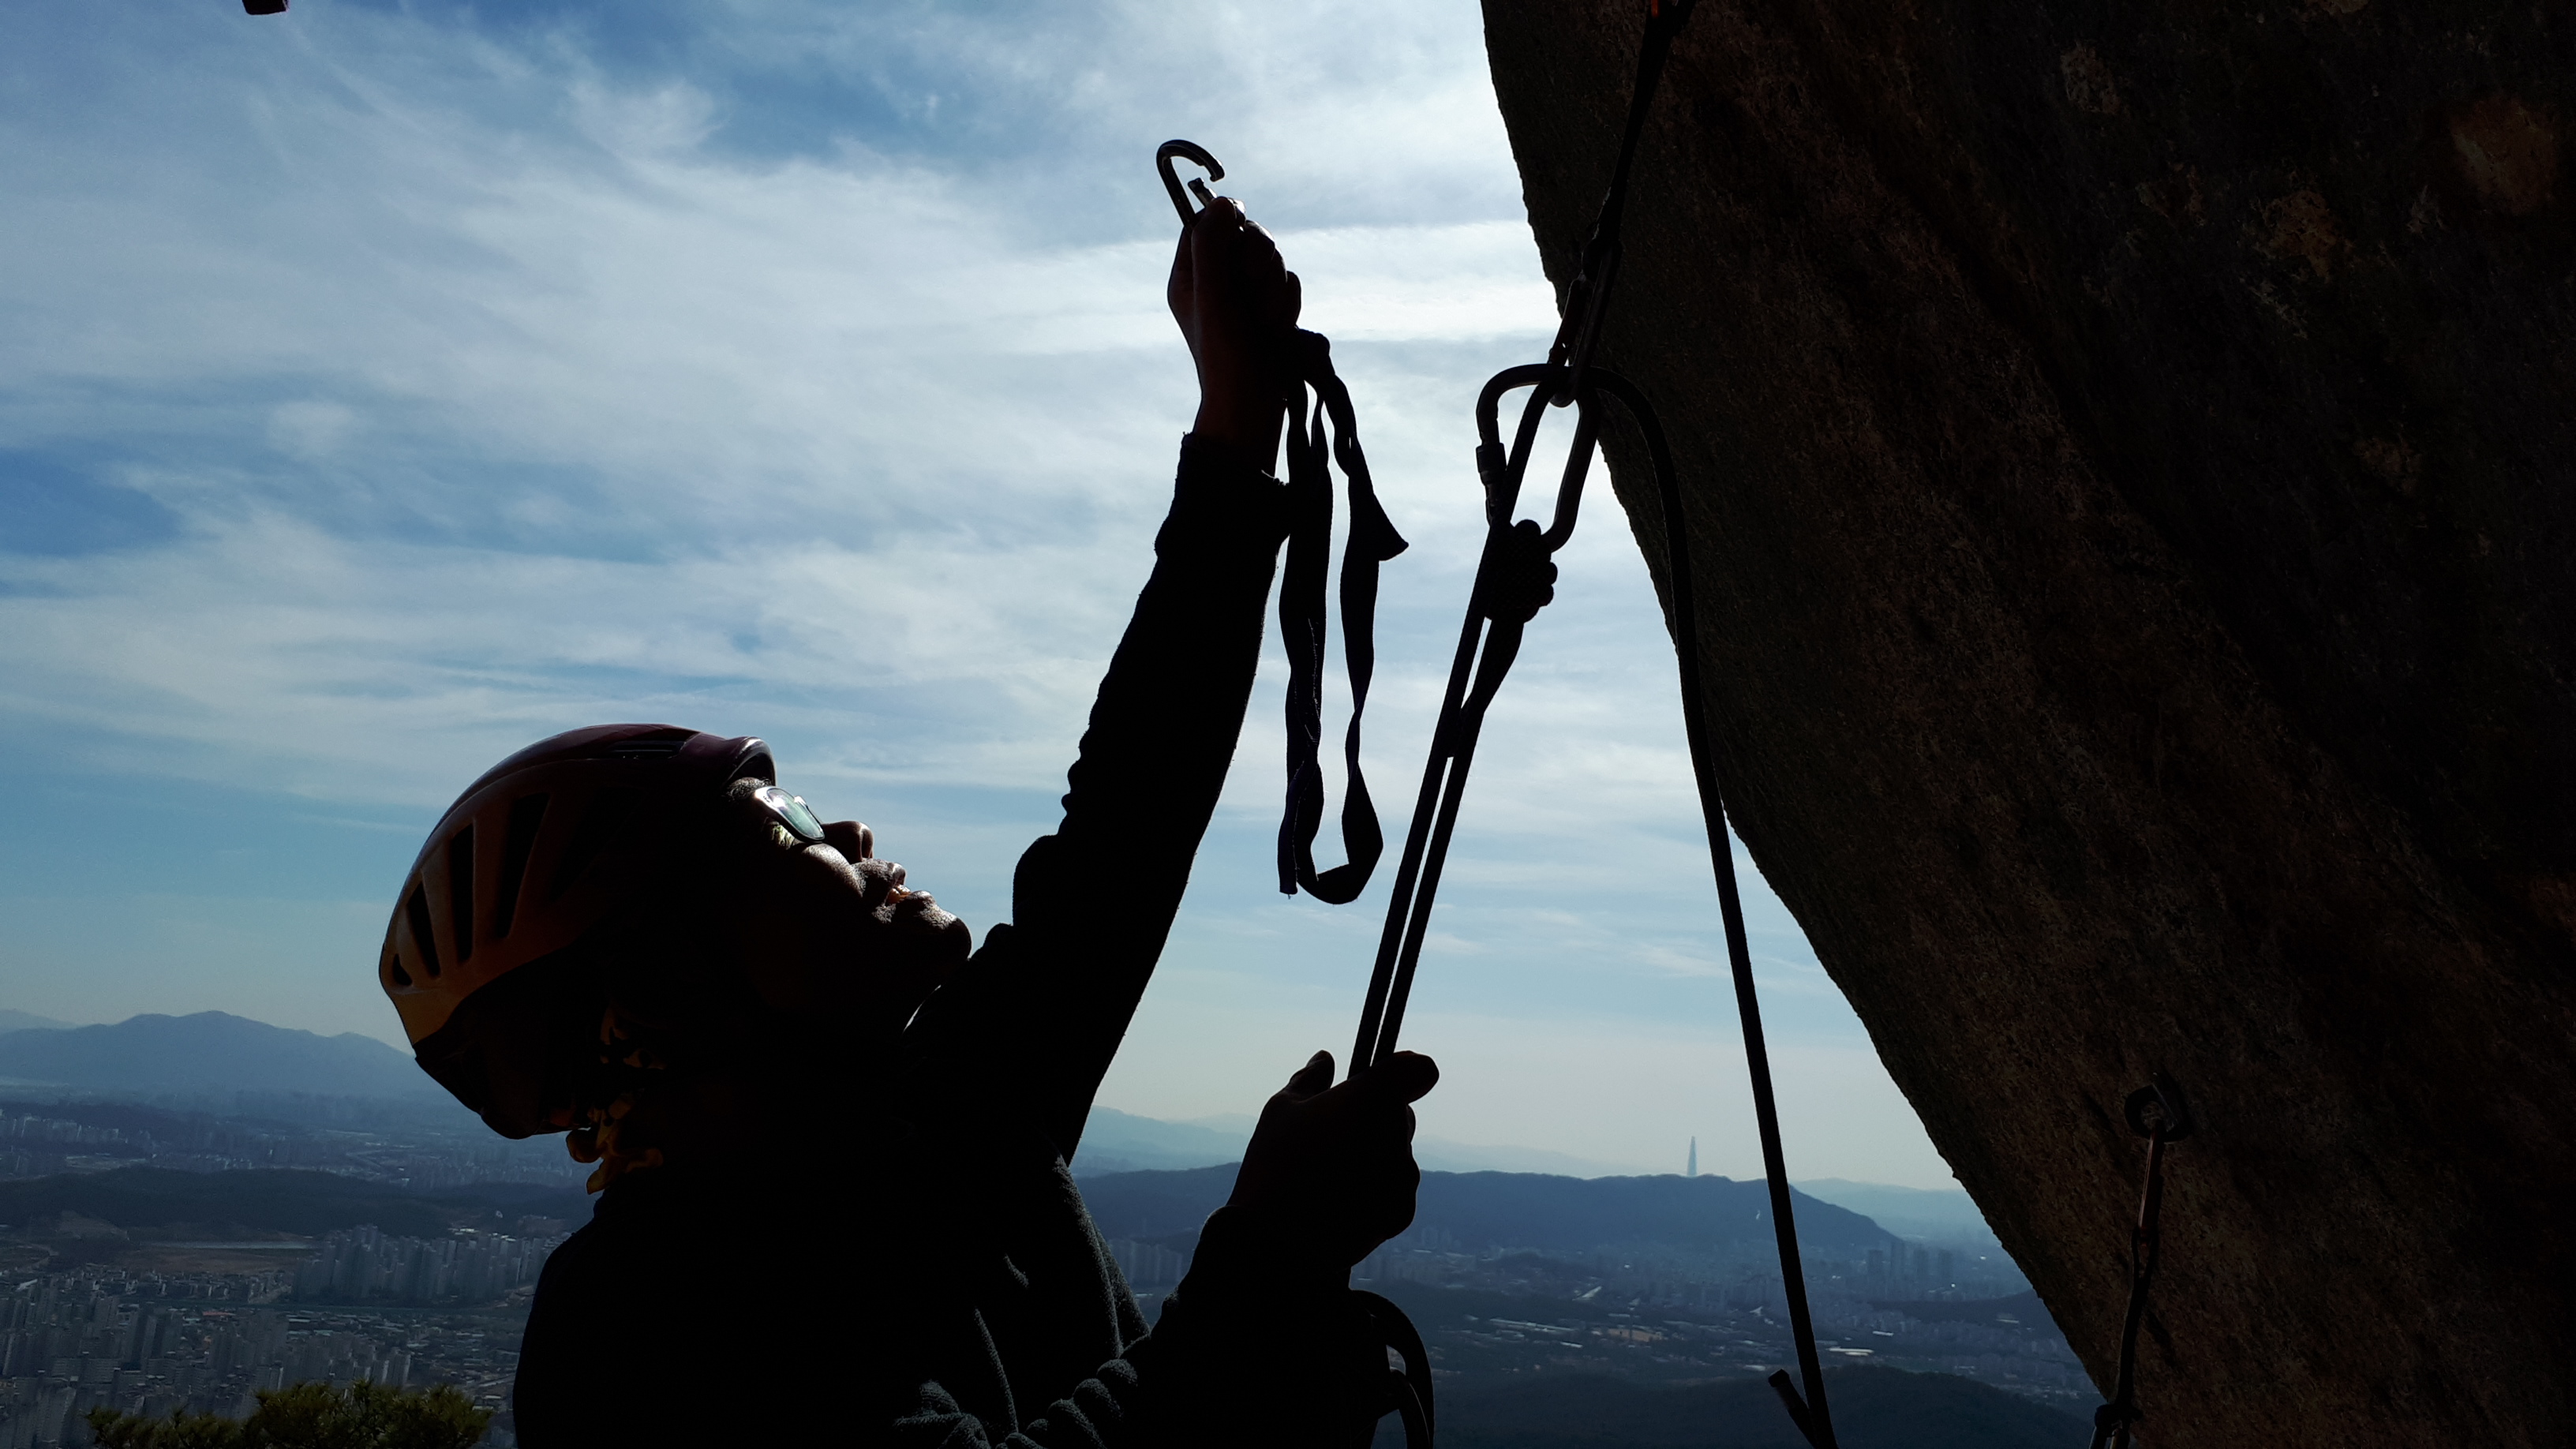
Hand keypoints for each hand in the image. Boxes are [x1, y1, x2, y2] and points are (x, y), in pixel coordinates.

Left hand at [1167, 195, 1300, 466]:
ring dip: (1273, 288)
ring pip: (1272, 260)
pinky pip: (1288, 285)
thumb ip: (1212, 245)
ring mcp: (1245, 296)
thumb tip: (1223, 201)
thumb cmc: (1225, 355)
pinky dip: (1286, 305)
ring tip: (1264, 322)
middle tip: (1252, 288)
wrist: (1253, 406)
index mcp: (1190, 276)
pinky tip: (1277, 330)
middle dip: (1257, 259)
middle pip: (1245, 235)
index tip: (1239, 229)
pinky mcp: (1270, 310)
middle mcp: (1216, 282)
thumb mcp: (1211, 295)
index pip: (1206, 224)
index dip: (1227, 222)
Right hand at [1228, 1049, 1437, 1271]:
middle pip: (1402, 1115)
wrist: (1274, 1243)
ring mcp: (1404, 1177)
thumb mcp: (1282, 1110)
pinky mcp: (1402, 1214)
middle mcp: (1398, 1135)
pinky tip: (1338, 1204)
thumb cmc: (1275, 1165)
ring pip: (1398, 1156)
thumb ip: (1310, 1079)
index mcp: (1374, 1098)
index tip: (1379, 1083)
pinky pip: (1395, 1192)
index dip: (1404, 1073)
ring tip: (1328, 1177)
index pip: (1419, 1070)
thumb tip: (1324, 1059)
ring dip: (1375, 1159)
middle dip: (1375, 1120)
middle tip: (1332, 1137)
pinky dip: (1376, 1194)